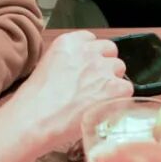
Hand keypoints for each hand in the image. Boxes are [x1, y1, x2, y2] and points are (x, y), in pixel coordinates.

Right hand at [11, 31, 131, 148]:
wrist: (34, 121)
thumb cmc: (33, 103)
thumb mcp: (45, 68)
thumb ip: (66, 63)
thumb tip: (77, 73)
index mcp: (68, 42)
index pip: (92, 40)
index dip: (91, 56)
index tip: (87, 69)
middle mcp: (88, 51)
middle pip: (109, 51)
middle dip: (105, 66)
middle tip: (94, 85)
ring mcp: (102, 68)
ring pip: (120, 68)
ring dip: (112, 81)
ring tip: (97, 99)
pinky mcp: (113, 87)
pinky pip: (127, 88)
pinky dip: (119, 99)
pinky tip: (105, 108)